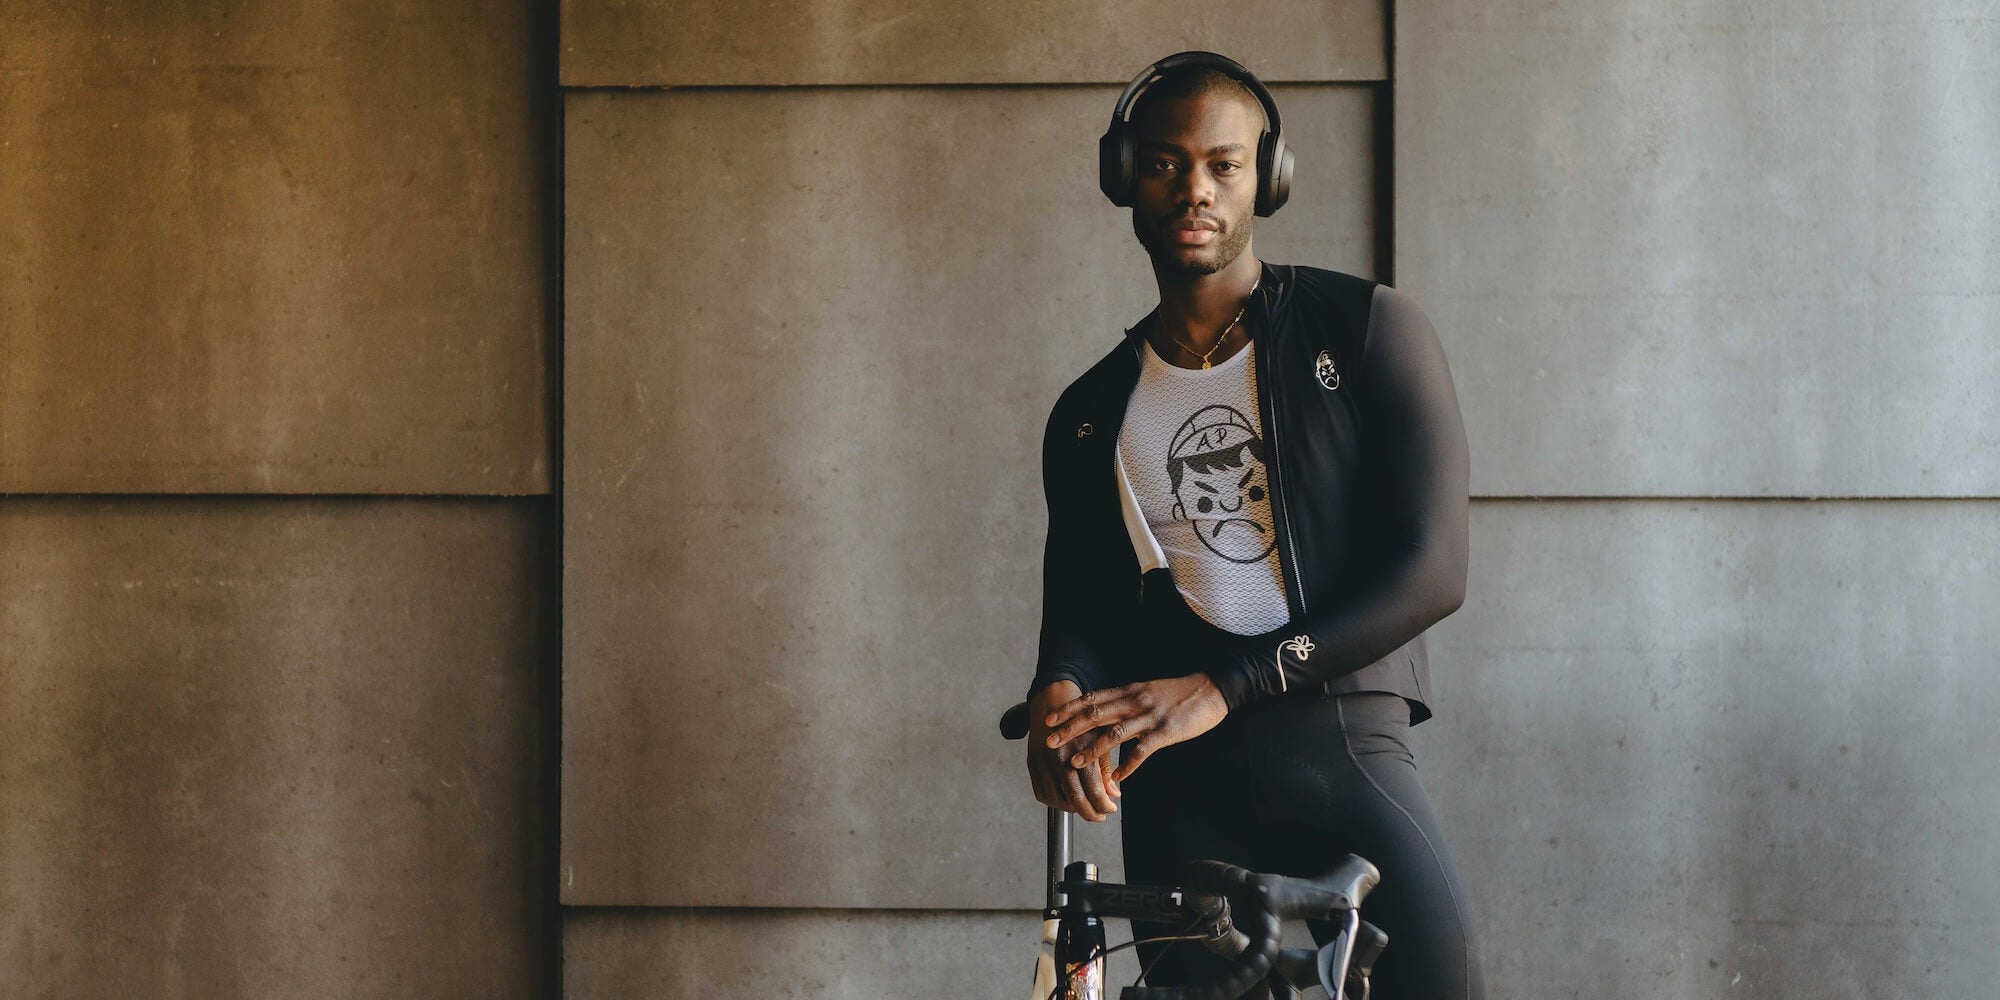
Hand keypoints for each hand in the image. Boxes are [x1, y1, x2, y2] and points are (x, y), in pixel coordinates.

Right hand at [1025, 680, 1120, 820]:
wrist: (1053, 702)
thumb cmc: (1082, 721)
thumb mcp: (1100, 739)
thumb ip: (1105, 768)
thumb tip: (1113, 794)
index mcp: (1081, 750)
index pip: (1094, 791)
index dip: (1104, 805)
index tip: (1111, 808)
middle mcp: (1060, 758)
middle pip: (1075, 800)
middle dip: (1091, 813)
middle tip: (1100, 815)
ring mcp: (1043, 762)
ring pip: (1058, 800)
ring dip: (1073, 809)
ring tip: (1085, 807)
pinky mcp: (1032, 764)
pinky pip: (1042, 793)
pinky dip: (1055, 802)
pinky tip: (1067, 799)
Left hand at [1043, 673, 1227, 782]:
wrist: (1212, 689)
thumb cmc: (1179, 693)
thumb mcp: (1148, 691)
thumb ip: (1127, 701)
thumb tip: (1107, 713)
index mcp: (1129, 691)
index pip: (1093, 699)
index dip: (1069, 709)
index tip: (1050, 718)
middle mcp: (1135, 701)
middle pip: (1096, 714)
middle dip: (1070, 728)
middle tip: (1050, 740)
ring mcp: (1150, 717)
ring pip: (1114, 732)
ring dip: (1092, 749)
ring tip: (1075, 762)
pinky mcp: (1165, 732)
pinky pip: (1142, 750)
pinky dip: (1128, 765)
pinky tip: (1118, 778)